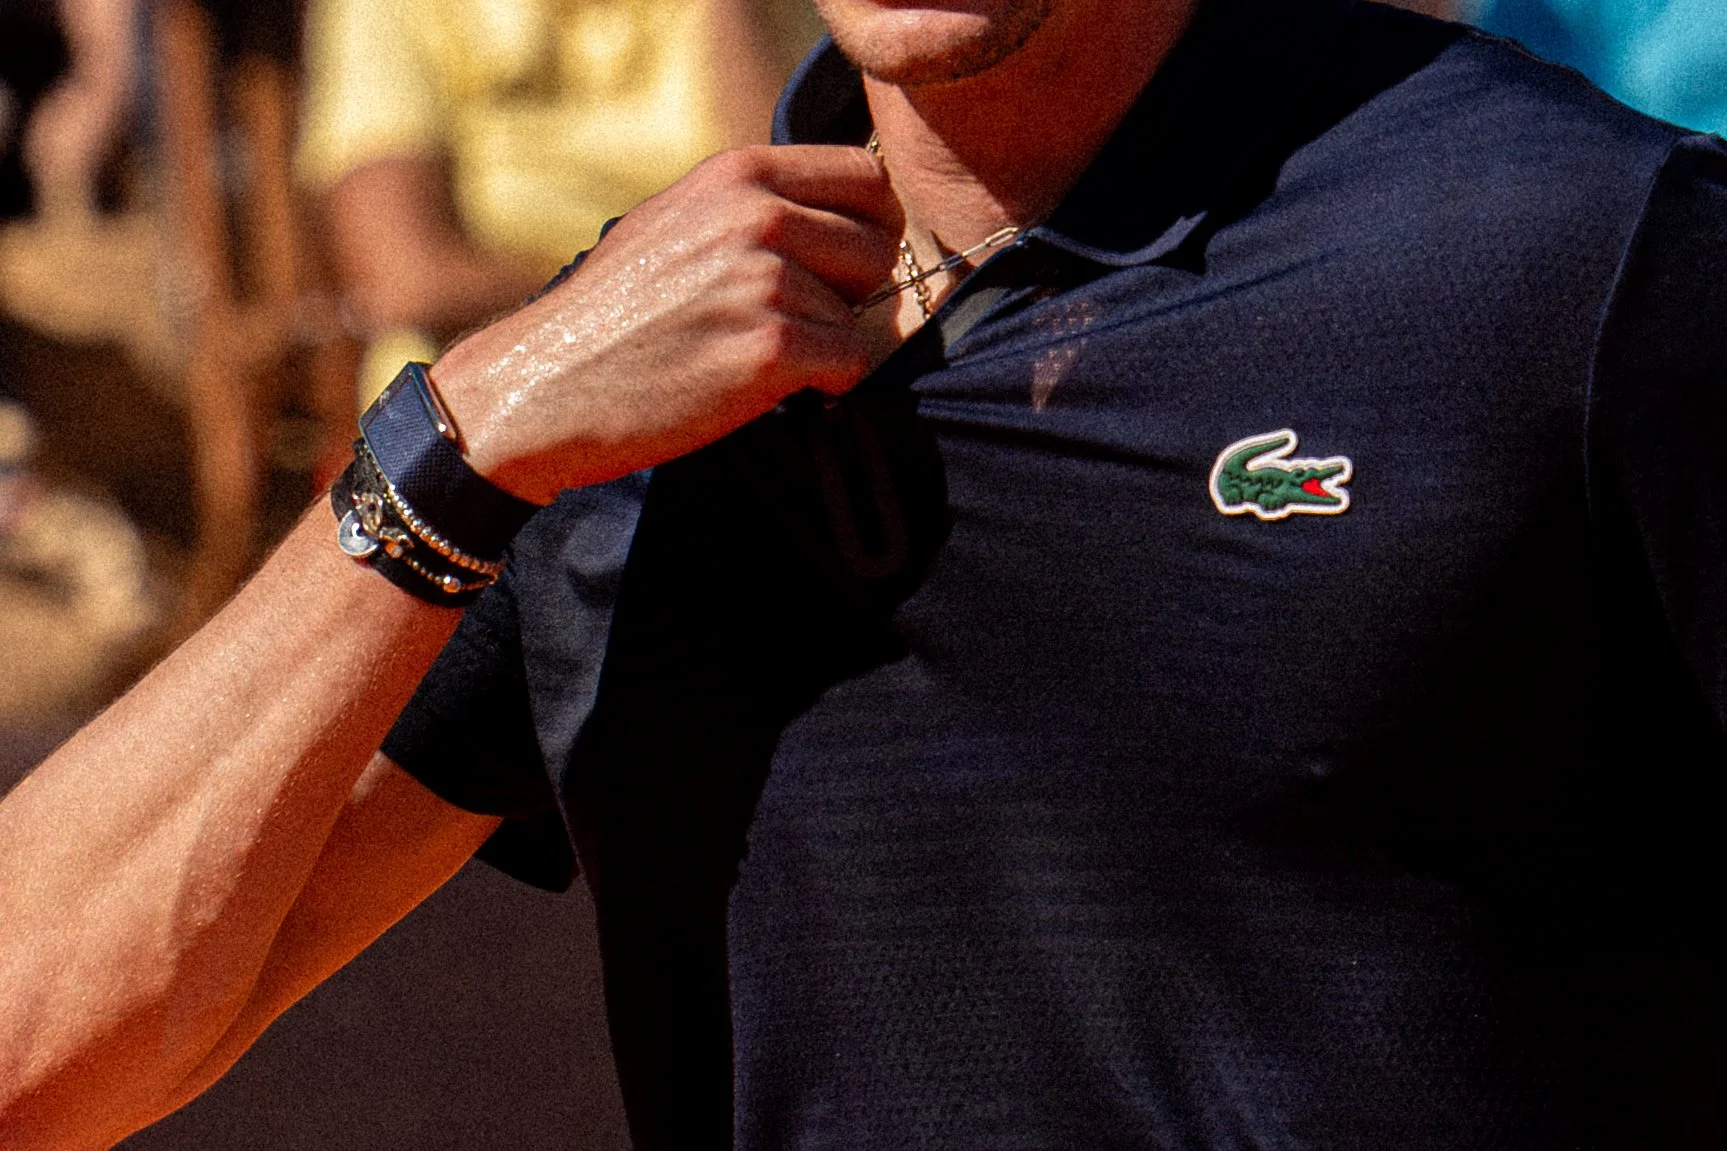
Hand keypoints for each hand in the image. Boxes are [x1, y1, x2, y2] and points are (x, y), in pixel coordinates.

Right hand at [430, 145, 901, 503]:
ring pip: (861, 315)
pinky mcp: (769, 347)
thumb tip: (848, 213)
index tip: (843, 265)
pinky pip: (849, 364)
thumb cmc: (613, 317)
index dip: (871, 226)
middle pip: (879, 245)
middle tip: (797, 322)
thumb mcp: (677, 222)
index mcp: (738, 173)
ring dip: (823, 346)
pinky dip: (824, 387)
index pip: (867, 177)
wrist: (543, 388)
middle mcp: (756, 214)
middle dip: (854, 292)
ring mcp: (764, 280)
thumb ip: (754, 206)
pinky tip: (770, 390)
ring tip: (753, 356)